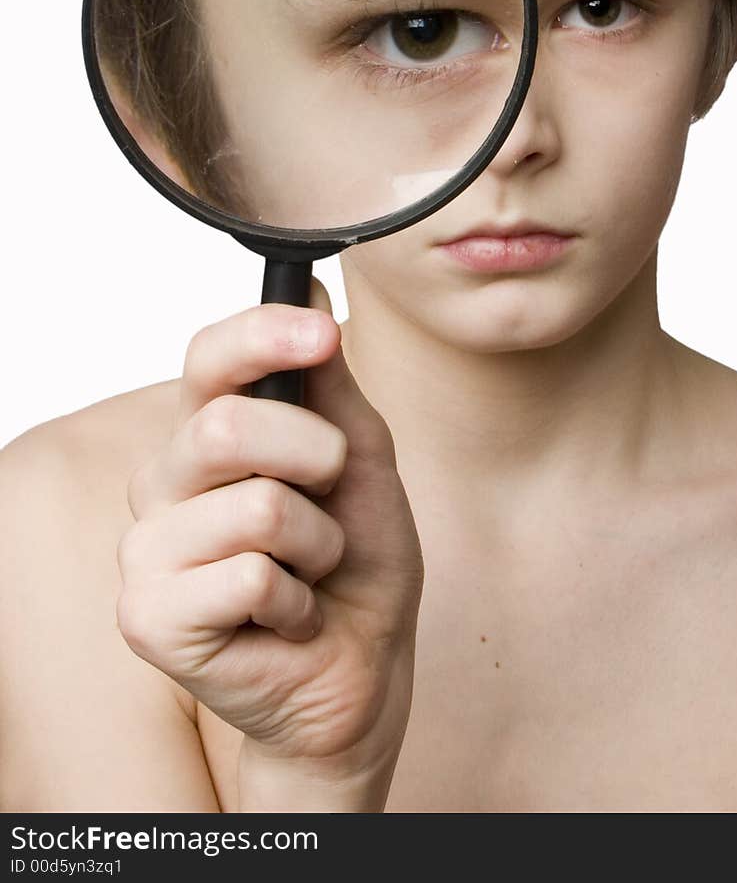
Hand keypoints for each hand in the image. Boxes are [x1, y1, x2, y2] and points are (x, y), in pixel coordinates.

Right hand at [116, 279, 423, 792]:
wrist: (361, 668)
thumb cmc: (358, 560)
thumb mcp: (363, 457)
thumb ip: (330, 385)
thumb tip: (306, 295)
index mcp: (207, 430)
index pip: (209, 357)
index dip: (261, 336)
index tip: (323, 335)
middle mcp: (164, 480)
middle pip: (227, 424)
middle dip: (317, 459)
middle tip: (332, 498)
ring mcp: (147, 549)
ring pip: (256, 506)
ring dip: (317, 543)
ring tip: (309, 571)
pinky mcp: (148, 617)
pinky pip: (249, 577)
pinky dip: (297, 600)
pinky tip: (287, 618)